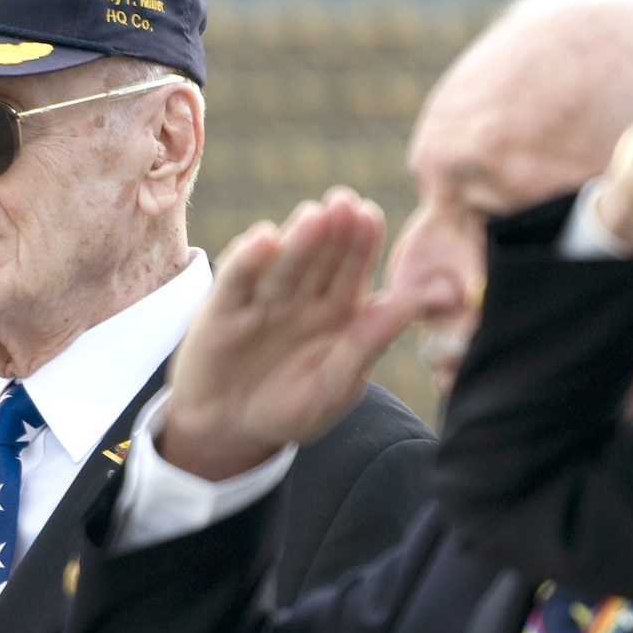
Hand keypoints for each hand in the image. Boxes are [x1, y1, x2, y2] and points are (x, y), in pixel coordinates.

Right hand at [162, 189, 426, 480]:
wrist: (230, 431)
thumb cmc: (291, 409)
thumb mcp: (336, 385)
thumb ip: (368, 343)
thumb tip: (409, 304)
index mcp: (337, 311)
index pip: (352, 269)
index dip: (362, 243)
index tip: (370, 216)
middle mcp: (302, 297)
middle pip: (320, 258)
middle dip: (333, 231)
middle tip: (345, 202)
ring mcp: (263, 300)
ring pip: (284, 264)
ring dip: (299, 240)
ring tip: (314, 216)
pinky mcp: (223, 309)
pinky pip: (238, 281)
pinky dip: (249, 260)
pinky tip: (264, 239)